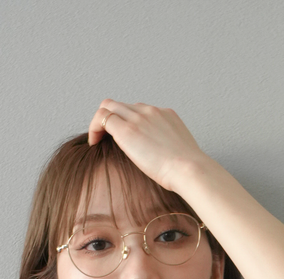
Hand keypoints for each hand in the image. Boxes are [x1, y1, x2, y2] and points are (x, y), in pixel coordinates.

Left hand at [86, 101, 207, 191]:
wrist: (189, 169)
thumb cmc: (187, 170)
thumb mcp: (180, 152)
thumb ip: (169, 148)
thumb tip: (164, 159)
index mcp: (165, 115)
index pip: (139, 109)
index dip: (126, 121)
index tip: (123, 138)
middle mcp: (151, 111)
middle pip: (122, 104)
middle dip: (110, 119)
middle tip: (104, 138)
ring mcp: (139, 117)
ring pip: (110, 106)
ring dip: (101, 122)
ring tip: (98, 140)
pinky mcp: (128, 128)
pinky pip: (103, 117)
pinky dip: (94, 128)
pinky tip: (94, 143)